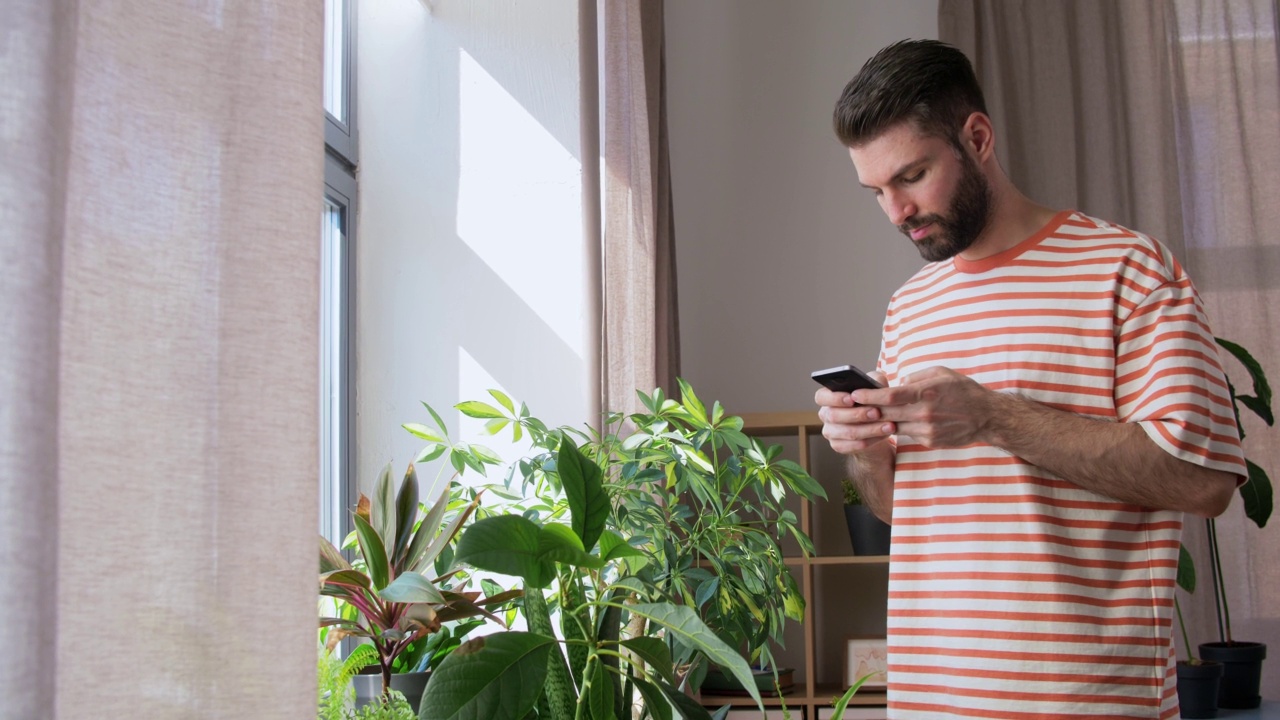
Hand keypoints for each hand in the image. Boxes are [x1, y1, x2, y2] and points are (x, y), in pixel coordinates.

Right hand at [815, 370, 895, 454]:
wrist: (876, 425)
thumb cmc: (872, 401)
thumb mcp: (875, 387)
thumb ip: (874, 380)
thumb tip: (876, 384)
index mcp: (828, 397)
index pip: (821, 397)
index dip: (835, 398)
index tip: (852, 398)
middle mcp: (826, 414)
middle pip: (834, 416)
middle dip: (858, 414)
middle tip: (877, 412)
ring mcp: (831, 432)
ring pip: (848, 432)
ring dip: (870, 429)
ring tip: (889, 425)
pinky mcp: (839, 446)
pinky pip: (854, 446)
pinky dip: (871, 440)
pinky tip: (884, 434)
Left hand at [851, 366, 992, 447]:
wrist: (986, 416)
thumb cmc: (962, 390)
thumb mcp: (941, 373)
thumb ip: (915, 377)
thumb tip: (896, 383)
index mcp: (926, 392)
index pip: (890, 396)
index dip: (869, 396)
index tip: (854, 394)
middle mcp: (925, 413)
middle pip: (887, 414)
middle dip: (868, 410)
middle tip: (852, 406)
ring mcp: (927, 430)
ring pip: (895, 426)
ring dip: (881, 421)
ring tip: (869, 415)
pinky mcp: (930, 441)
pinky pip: (907, 434)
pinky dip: (900, 428)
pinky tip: (894, 422)